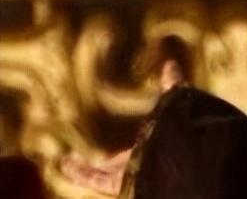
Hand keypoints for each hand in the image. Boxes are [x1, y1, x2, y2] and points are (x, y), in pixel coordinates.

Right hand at [60, 59, 185, 195]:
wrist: (178, 162)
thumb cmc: (181, 132)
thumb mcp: (176, 104)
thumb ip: (172, 87)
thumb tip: (171, 64)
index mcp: (160, 143)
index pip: (144, 140)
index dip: (133, 136)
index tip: (120, 133)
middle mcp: (144, 159)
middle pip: (120, 160)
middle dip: (106, 157)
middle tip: (91, 151)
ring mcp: (129, 173)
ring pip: (103, 171)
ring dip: (85, 165)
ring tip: (69, 158)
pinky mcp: (116, 184)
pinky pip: (94, 180)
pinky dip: (78, 172)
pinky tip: (64, 164)